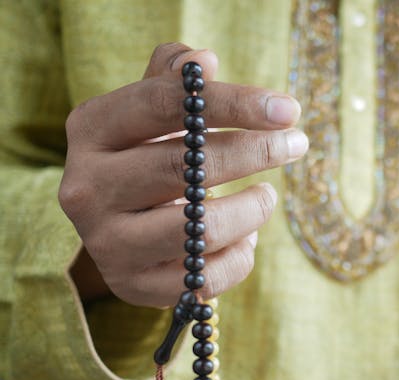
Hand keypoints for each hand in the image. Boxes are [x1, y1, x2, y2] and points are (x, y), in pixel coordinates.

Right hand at [59, 43, 307, 305]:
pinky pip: (207, 277)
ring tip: (267, 195)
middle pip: (186, 166)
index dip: (233, 103)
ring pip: (203, 228)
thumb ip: (176, 80)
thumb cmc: (147, 153)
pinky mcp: (133, 285)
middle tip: (295, 144)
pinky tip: (244, 236)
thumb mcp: (151, 110)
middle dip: (256, 152)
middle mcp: (88, 188)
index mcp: (92, 130)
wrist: (117, 225)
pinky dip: (240, 255)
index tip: (287, 109)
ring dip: (253, 209)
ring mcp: (108, 243)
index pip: (165, 104)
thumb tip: (203, 61)